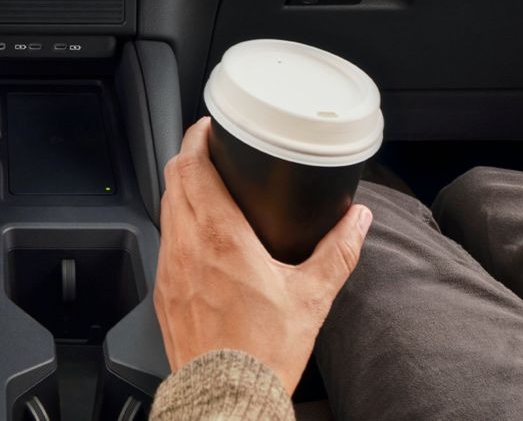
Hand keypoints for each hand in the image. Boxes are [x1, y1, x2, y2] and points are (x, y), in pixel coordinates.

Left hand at [154, 117, 372, 392]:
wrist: (226, 396)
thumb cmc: (264, 352)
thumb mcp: (312, 297)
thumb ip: (338, 251)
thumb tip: (359, 221)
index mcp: (220, 238)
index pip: (194, 167)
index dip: (198, 138)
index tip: (210, 127)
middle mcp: (187, 247)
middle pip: (173, 181)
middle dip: (189, 157)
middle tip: (208, 149)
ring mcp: (169, 270)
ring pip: (165, 211)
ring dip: (181, 191)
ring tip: (204, 187)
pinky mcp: (163, 293)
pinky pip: (164, 244)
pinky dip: (177, 226)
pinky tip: (197, 237)